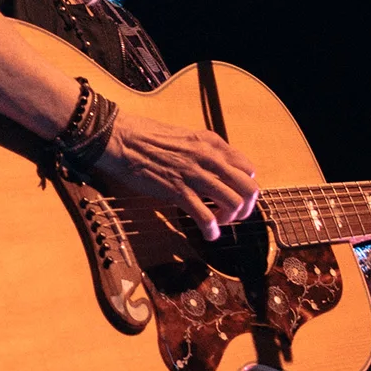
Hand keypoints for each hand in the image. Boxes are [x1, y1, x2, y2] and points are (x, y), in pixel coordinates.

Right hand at [99, 113, 258, 241]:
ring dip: (230, 219)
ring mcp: (194, 175)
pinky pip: (206, 216)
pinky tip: (208, 234)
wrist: (121, 139)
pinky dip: (211, 230)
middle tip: (234, 215)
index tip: (235, 194)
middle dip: (246, 207)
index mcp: (212, 143)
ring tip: (219, 223)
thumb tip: (214, 167)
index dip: (245, 186)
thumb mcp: (185, 136)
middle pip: (248, 188)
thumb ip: (203, 151)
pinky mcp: (178, 191)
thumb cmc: (146, 136)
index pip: (248, 168)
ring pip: (233, 203)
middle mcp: (209, 158)